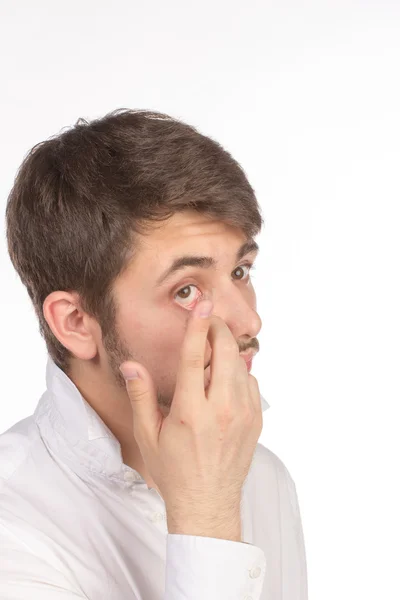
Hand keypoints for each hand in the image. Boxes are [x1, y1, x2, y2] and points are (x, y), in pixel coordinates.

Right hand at [119, 299, 262, 523]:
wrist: (208, 503)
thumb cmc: (173, 471)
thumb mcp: (148, 436)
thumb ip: (141, 396)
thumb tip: (132, 364)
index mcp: (191, 412)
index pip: (194, 358)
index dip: (197, 326)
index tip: (202, 304)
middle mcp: (221, 410)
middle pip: (226, 353)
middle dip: (217, 329)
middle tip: (208, 321)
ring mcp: (243, 415)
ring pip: (241, 365)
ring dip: (227, 350)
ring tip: (212, 351)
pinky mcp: (256, 421)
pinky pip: (252, 382)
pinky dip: (239, 372)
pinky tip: (224, 379)